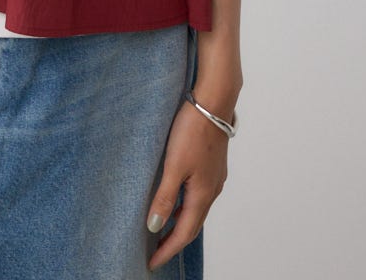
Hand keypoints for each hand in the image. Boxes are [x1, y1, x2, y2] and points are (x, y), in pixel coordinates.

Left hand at [146, 98, 228, 271]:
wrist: (214, 101)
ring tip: (162, 229)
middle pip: (192, 225)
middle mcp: (212, 190)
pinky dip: (186, 206)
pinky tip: (175, 199)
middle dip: (174, 241)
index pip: (184, 233)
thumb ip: (165, 196)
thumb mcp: (174, 165)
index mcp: (203, 194)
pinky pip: (198, 195)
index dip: (167, 250)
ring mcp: (213, 177)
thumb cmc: (193, 130)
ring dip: (180, 223)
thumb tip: (155, 226)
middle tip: (155, 252)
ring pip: (196, 209)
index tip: (152, 264)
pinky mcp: (211, 165)